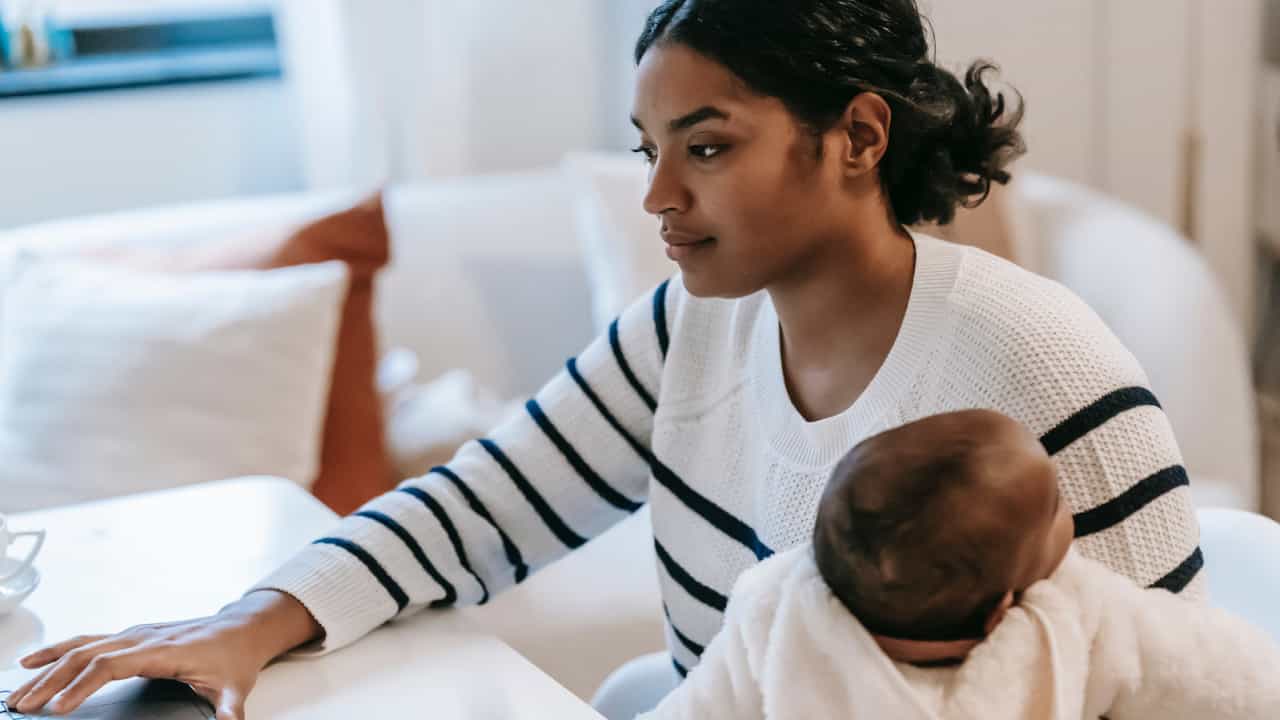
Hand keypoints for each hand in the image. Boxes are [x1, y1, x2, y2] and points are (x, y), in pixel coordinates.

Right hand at [4, 590, 321, 719]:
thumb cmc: (235, 656)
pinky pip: (87, 640)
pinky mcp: (131, 636)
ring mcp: (135, 634)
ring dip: (47, 667)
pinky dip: (58, 651)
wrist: (242, 629)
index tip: (59, 708)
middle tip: (22, 706)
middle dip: (50, 681)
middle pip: (85, 654)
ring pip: (81, 646)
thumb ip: (230, 707)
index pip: (111, 664)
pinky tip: (35, 661)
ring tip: (18, 691)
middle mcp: (142, 637)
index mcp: (162, 650)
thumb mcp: (235, 685)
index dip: (82, 686)